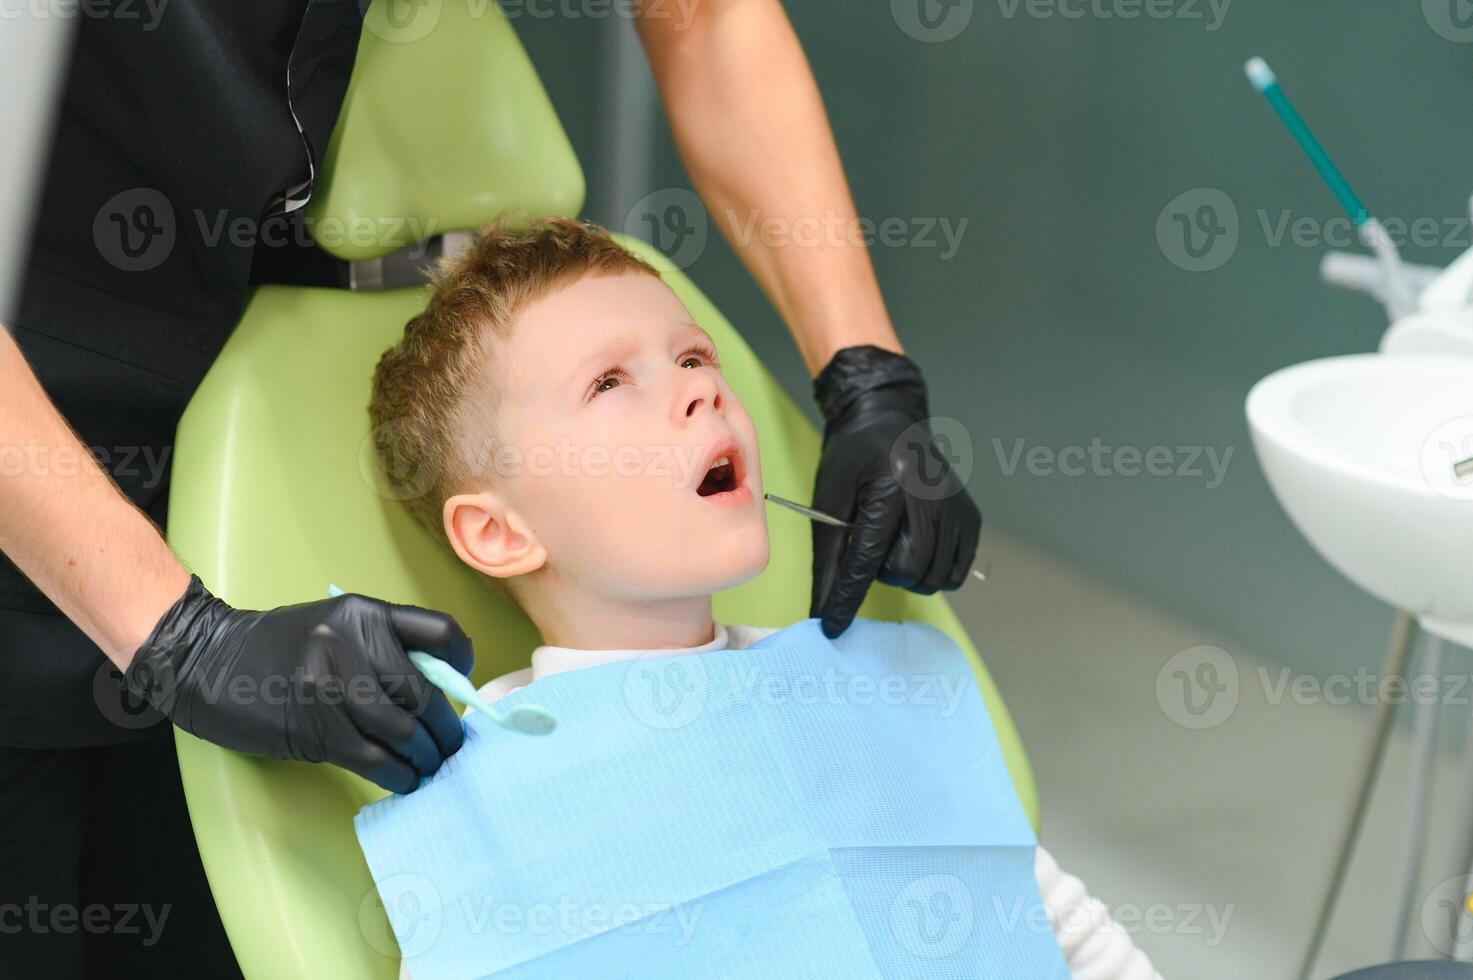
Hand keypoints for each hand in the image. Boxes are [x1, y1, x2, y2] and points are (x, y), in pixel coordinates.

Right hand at [125, 575, 472, 793]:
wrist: (207, 662)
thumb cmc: (278, 648)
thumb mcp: (335, 628)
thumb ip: (382, 647)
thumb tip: (438, 687)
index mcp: (364, 613)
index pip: (438, 633)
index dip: (461, 662)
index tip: (464, 686)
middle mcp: (352, 644)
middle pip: (424, 692)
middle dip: (446, 726)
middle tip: (452, 744)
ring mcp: (332, 687)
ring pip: (403, 731)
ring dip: (425, 756)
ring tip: (431, 765)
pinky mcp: (317, 729)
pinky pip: (375, 759)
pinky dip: (400, 774)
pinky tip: (407, 779)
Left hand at [809, 345, 981, 637]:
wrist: (889, 421)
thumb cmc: (852, 460)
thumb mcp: (829, 501)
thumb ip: (828, 558)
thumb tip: (821, 608)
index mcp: (888, 489)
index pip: (867, 559)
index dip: (846, 598)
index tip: (832, 627)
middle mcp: (931, 498)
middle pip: (908, 570)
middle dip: (883, 573)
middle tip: (871, 549)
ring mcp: (957, 508)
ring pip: (934, 578)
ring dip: (908, 575)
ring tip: (893, 545)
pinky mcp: (972, 518)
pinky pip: (956, 572)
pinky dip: (934, 574)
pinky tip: (917, 550)